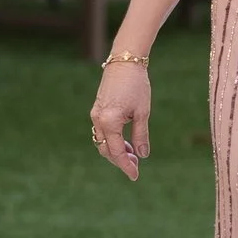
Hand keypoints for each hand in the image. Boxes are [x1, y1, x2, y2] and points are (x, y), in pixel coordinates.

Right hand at [91, 58, 151, 181]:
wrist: (125, 61)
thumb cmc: (136, 85)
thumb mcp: (142, 112)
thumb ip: (141, 135)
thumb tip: (142, 155)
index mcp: (109, 121)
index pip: (116, 152)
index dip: (126, 166)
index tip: (135, 175)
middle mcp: (98, 120)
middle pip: (106, 150)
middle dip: (120, 160)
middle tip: (136, 165)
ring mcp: (95, 115)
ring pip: (103, 142)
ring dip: (116, 150)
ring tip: (133, 153)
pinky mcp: (97, 110)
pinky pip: (102, 132)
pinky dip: (113, 140)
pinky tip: (125, 141)